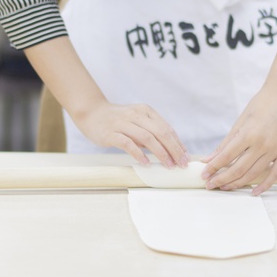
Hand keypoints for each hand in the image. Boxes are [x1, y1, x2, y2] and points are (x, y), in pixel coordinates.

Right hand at [73, 100, 188, 168]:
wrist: (91, 112)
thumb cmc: (117, 120)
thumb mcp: (137, 121)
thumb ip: (150, 132)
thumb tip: (170, 150)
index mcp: (145, 111)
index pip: (166, 128)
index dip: (178, 143)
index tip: (185, 156)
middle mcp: (136, 115)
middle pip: (161, 132)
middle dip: (174, 149)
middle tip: (181, 164)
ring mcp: (123, 123)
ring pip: (148, 138)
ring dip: (161, 153)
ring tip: (168, 165)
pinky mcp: (112, 133)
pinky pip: (128, 144)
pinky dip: (139, 154)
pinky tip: (146, 163)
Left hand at [200, 86, 276, 194]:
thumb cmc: (260, 105)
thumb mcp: (239, 122)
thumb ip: (224, 144)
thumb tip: (208, 160)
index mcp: (248, 134)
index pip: (226, 157)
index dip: (213, 168)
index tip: (204, 175)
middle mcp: (262, 144)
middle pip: (238, 169)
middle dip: (222, 179)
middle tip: (211, 185)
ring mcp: (275, 150)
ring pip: (254, 174)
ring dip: (238, 183)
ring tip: (225, 187)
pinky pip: (275, 174)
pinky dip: (264, 185)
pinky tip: (253, 192)